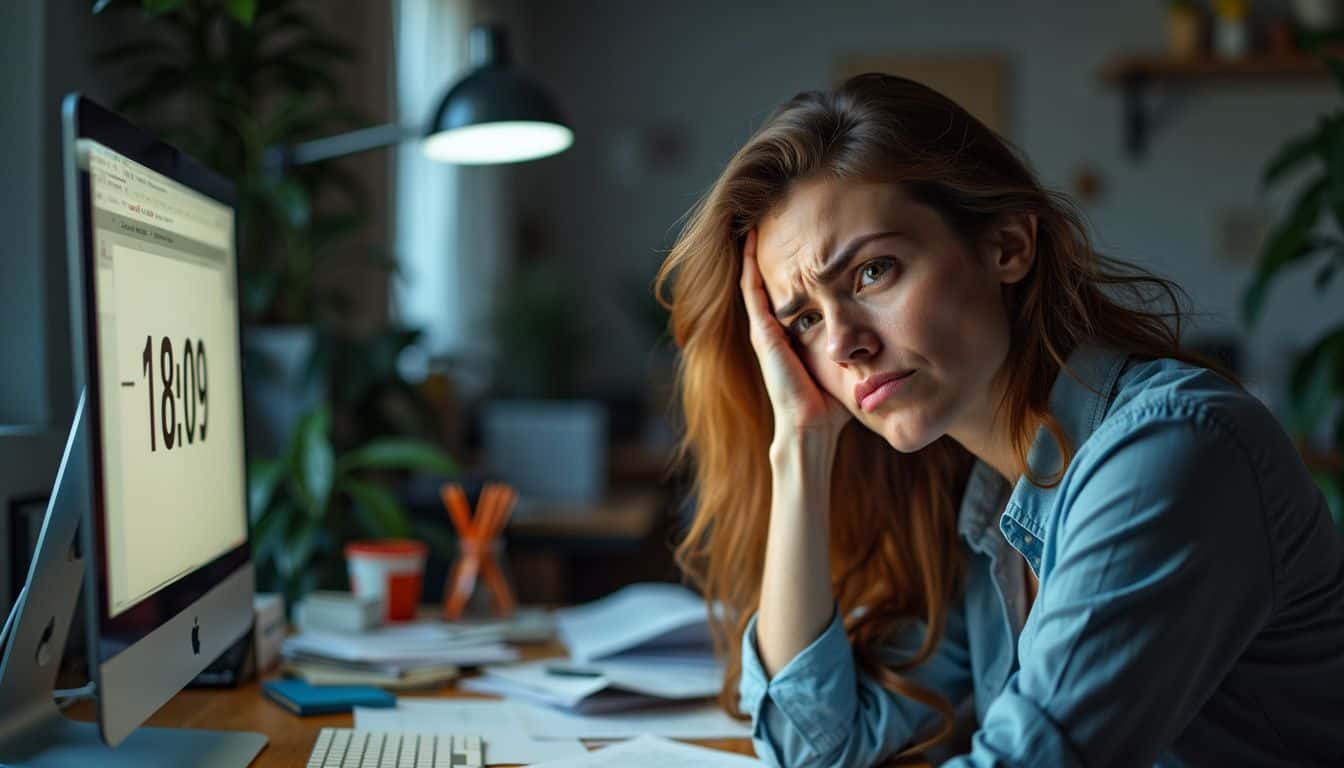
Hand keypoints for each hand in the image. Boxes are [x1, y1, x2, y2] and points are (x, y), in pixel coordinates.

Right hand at [739, 230, 850, 445]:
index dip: (794, 264)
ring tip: (757, 219)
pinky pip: (751, 290)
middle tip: (776, 216)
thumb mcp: (847, 362)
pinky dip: (749, 264)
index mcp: (791, 335)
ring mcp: (764, 329)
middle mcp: (773, 329)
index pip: (789, 291)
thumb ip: (860, 345)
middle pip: (768, 279)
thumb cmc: (831, 403)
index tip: (803, 237)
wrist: (812, 427)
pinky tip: (751, 239)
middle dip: (773, 250)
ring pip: (754, 279)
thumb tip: (890, 330)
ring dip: (754, 251)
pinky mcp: (762, 332)